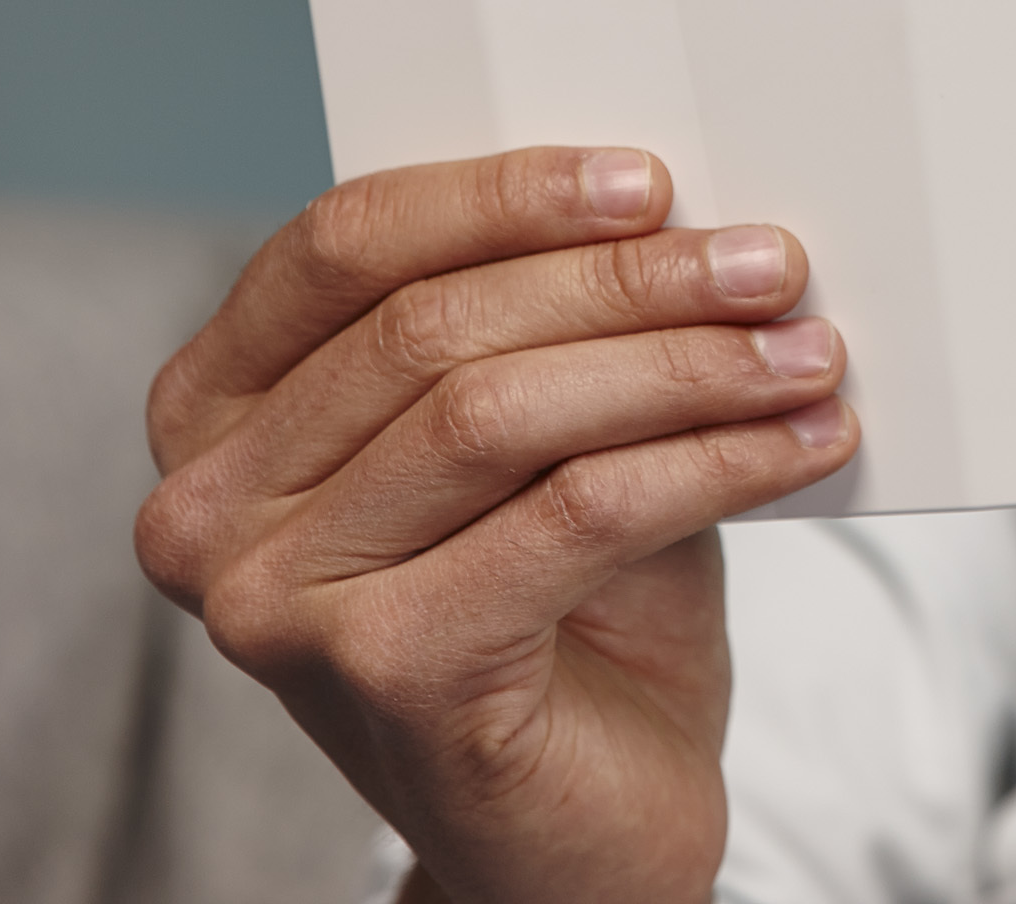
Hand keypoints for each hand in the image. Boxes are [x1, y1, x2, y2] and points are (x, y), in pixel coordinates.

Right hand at [135, 147, 857, 903]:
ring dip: (686, 366)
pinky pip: (576, 513)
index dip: (503, 196)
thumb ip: (551, 326)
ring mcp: (277, 602)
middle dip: (626, 282)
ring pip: (503, 414)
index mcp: (218, 414)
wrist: (580, 834)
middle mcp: (209, 510)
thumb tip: (677, 207)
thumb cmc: (562, 617)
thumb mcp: (539, 440)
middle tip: (771, 264)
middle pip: (433, 329)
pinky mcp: (385, 671)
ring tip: (806, 350)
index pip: (344, 246)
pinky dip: (712, 461)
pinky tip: (802, 442)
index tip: (650, 181)